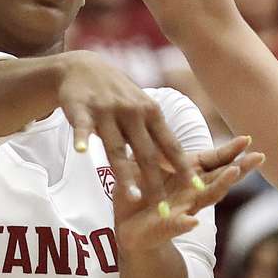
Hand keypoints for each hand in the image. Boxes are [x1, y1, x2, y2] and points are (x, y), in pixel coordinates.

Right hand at [57, 50, 192, 202]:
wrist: (85, 67)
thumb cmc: (120, 96)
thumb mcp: (143, 111)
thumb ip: (156, 137)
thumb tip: (177, 165)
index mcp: (152, 113)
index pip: (171, 145)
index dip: (183, 168)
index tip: (197, 189)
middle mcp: (133, 112)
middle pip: (146, 153)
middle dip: (155, 183)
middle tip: (162, 210)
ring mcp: (107, 110)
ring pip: (116, 146)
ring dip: (123, 172)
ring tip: (130, 196)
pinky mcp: (81, 108)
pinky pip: (81, 126)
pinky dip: (81, 137)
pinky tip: (80, 151)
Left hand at [114, 135, 264, 252]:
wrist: (128, 223)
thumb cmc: (141, 189)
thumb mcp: (147, 161)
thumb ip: (158, 146)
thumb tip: (158, 117)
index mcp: (191, 172)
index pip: (217, 160)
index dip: (232, 150)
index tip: (248, 138)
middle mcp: (194, 191)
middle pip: (222, 178)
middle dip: (240, 168)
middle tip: (258, 156)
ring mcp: (184, 209)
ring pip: (207, 198)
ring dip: (221, 186)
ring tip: (234, 173)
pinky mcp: (166, 227)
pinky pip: (176, 225)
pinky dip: (184, 224)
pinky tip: (192, 222)